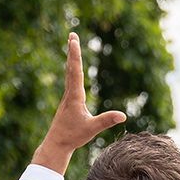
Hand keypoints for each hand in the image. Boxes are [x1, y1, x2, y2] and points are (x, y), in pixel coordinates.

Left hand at [32, 33, 126, 170]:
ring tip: (72, 44)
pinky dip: (72, 69)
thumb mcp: (92, 128)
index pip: (76, 71)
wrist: (56, 144)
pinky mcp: (68, 101)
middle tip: (72, 35)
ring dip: (72, 58)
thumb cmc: (73, 136)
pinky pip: (70, 80)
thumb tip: (123, 115)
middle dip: (72, 51)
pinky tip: (72, 67)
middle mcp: (69, 93)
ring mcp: (68, 96)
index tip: (73, 41)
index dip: (75, 55)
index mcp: (74, 96)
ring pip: (70, 72)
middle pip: (71, 67)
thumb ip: (107, 120)